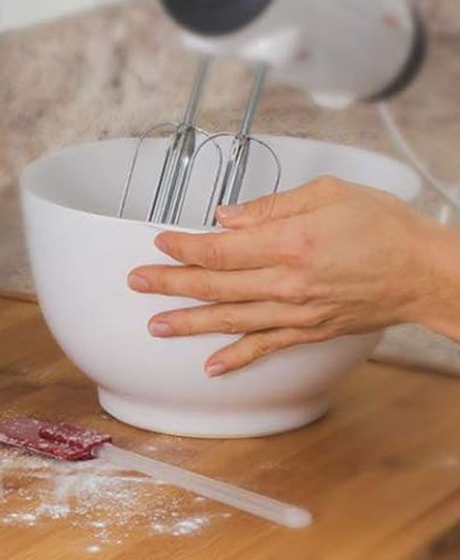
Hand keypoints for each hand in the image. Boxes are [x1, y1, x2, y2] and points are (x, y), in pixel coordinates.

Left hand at [127, 176, 452, 375]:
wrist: (424, 270)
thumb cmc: (384, 226)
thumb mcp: (330, 193)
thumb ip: (272, 207)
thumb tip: (226, 218)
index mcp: (290, 242)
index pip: (220, 248)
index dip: (184, 246)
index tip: (161, 242)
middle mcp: (287, 281)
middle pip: (214, 284)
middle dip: (169, 283)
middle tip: (136, 281)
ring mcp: (296, 311)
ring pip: (229, 319)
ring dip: (187, 323)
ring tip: (154, 325)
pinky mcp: (308, 331)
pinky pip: (264, 347)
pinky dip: (235, 358)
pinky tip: (209, 366)